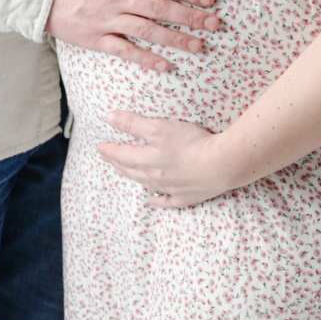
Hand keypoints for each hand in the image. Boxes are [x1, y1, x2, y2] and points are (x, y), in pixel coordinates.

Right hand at [46, 0, 218, 70]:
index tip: (209, 0)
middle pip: (161, 9)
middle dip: (191, 18)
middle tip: (215, 25)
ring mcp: (106, 19)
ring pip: (147, 32)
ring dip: (176, 39)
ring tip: (200, 46)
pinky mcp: (95, 38)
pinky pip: (124, 51)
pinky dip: (145, 59)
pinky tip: (165, 65)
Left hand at [98, 109, 232, 207]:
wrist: (221, 164)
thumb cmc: (190, 143)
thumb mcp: (159, 127)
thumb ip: (134, 123)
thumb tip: (108, 118)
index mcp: (147, 160)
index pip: (122, 154)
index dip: (110, 150)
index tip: (99, 147)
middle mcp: (155, 176)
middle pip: (131, 170)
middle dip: (117, 163)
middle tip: (107, 159)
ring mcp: (171, 188)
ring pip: (146, 183)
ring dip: (133, 177)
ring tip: (123, 173)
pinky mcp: (187, 196)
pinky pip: (167, 200)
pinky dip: (157, 200)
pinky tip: (152, 200)